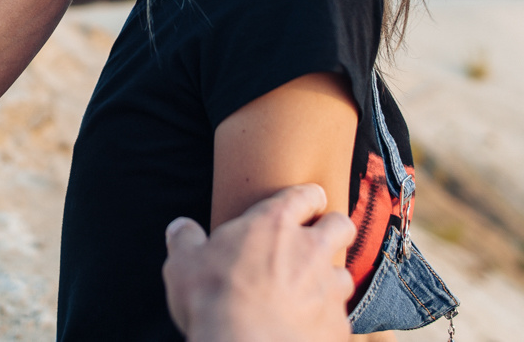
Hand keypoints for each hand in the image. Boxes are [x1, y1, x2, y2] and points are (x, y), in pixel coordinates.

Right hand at [162, 184, 355, 341]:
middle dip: (333, 229)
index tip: (306, 202)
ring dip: (328, 280)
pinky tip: (306, 327)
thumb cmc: (212, 298)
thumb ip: (185, 240)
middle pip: (340, 226)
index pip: (304, 196)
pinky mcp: (336, 325)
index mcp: (274, 224)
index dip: (308, 197)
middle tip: (317, 241)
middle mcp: (309, 250)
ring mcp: (327, 288)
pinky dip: (325, 320)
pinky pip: (339, 318)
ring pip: (343, 274)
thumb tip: (180, 227)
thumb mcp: (184, 263)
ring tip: (310, 292)